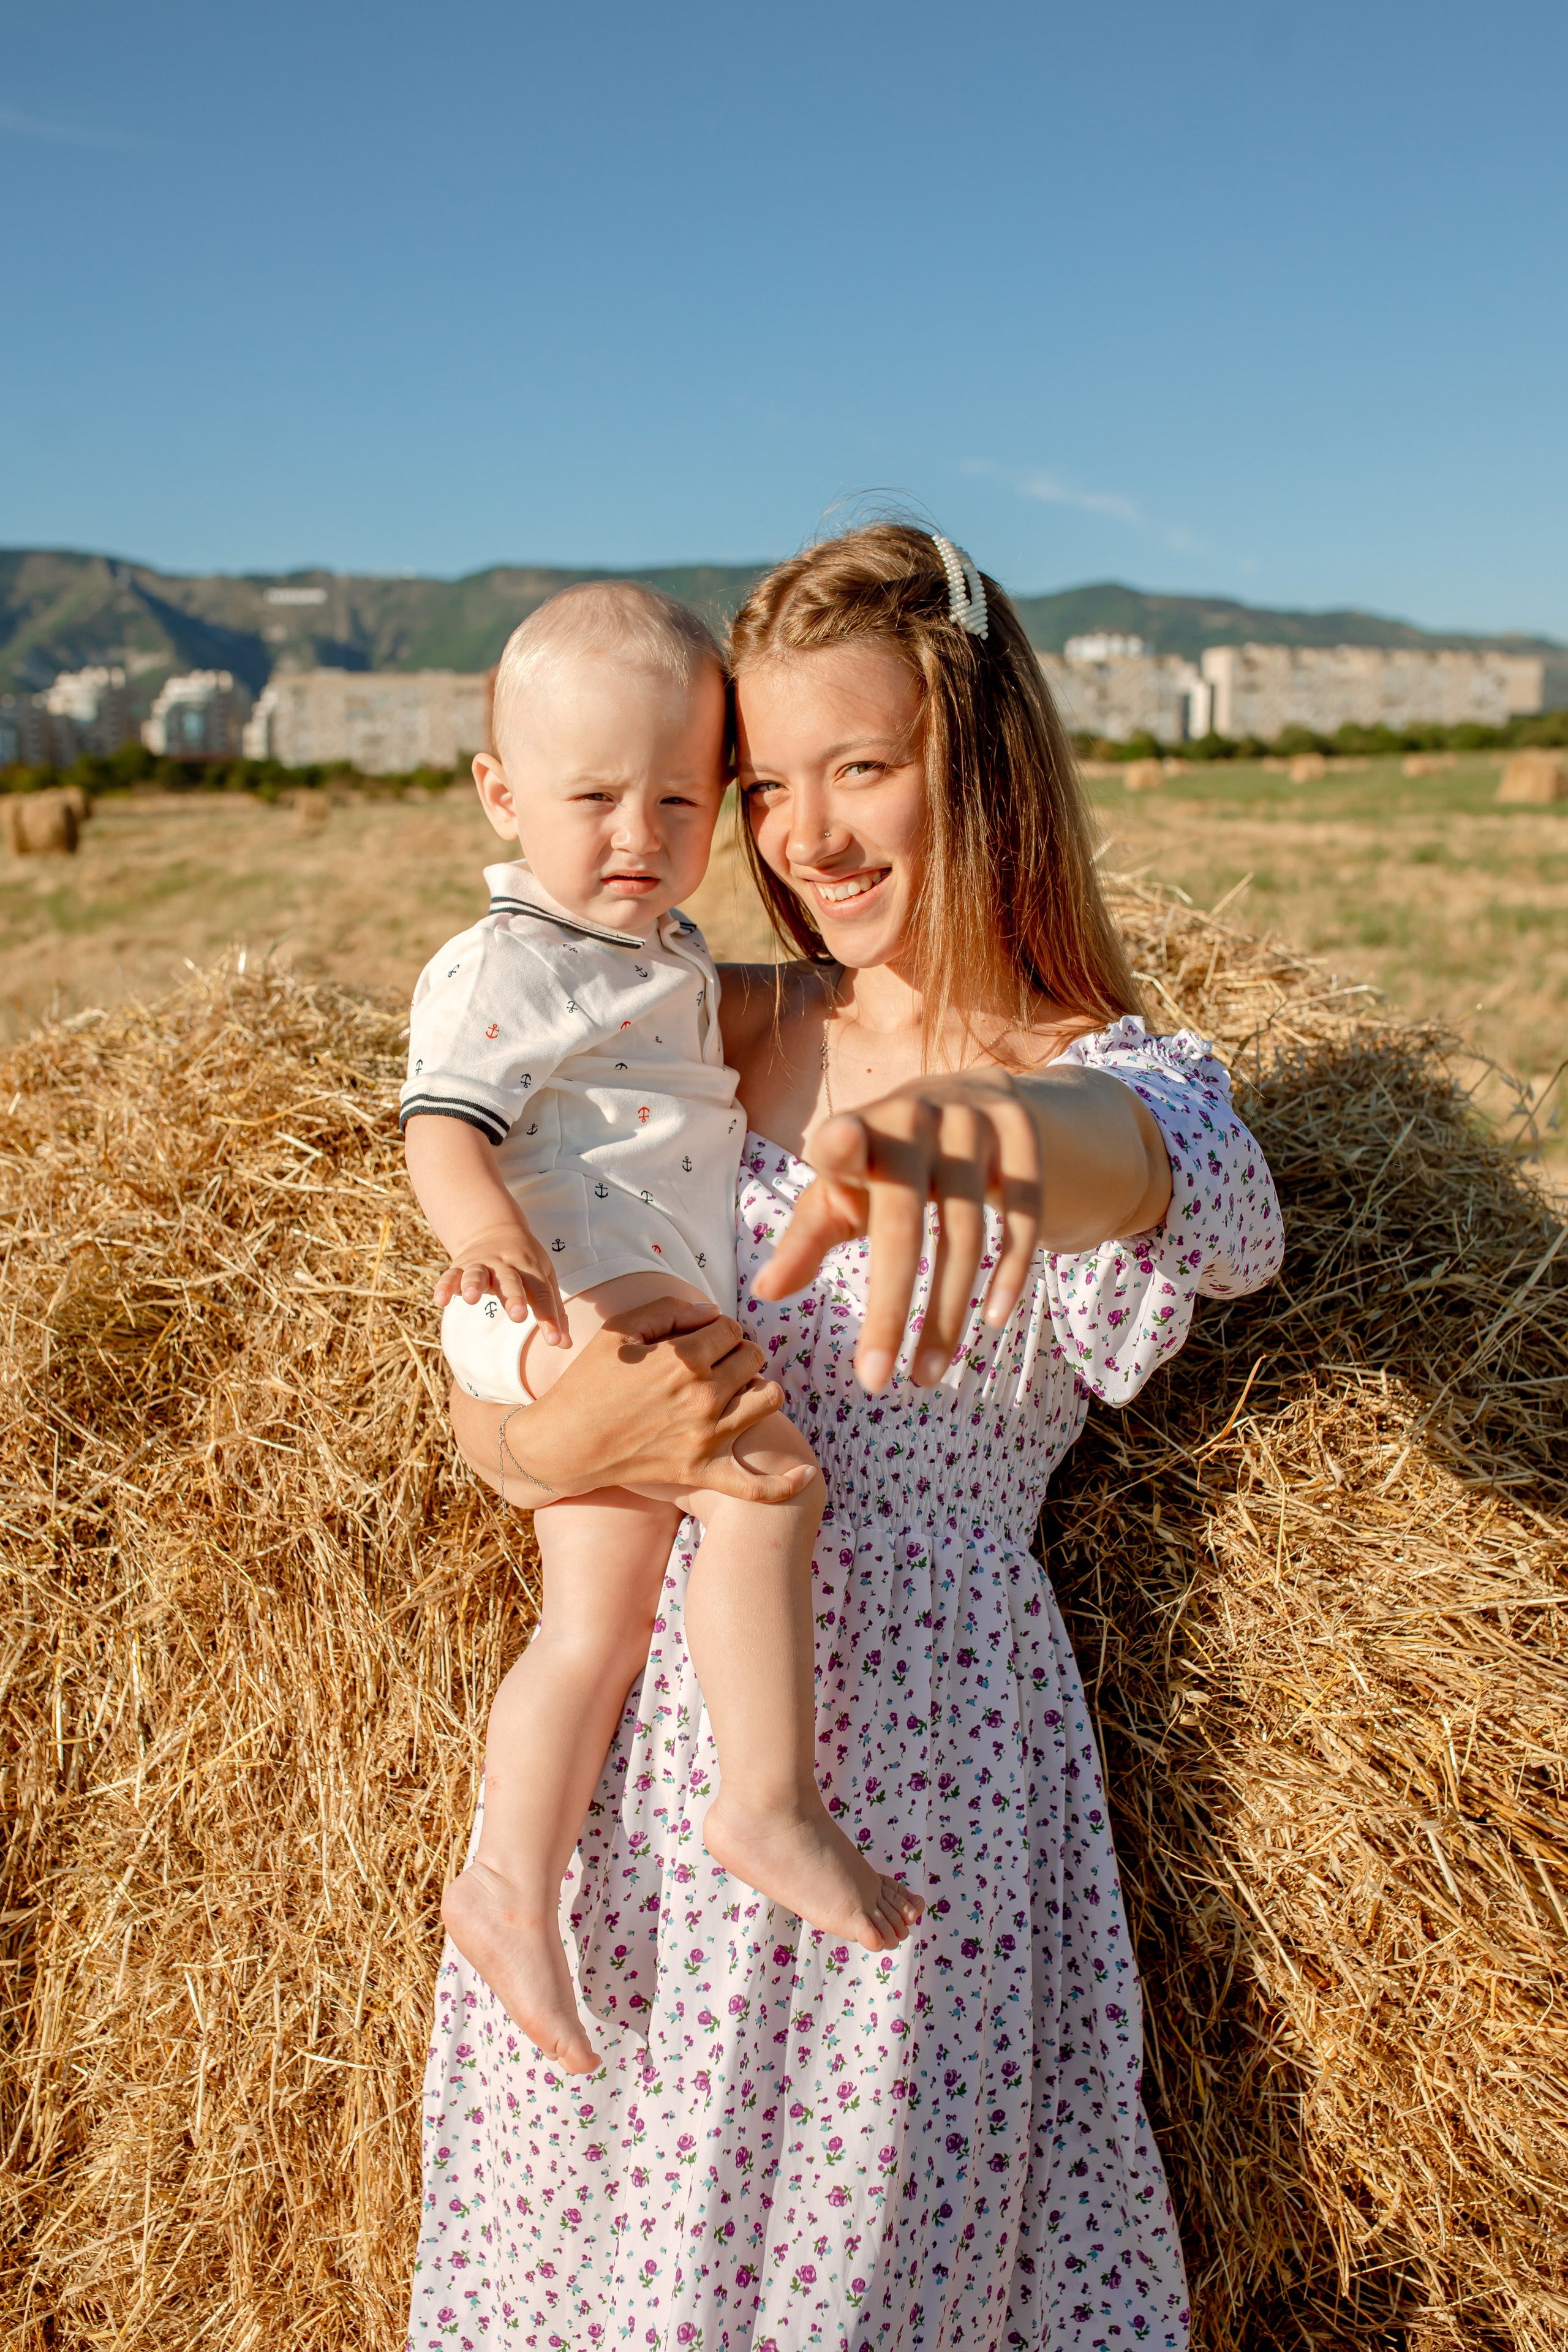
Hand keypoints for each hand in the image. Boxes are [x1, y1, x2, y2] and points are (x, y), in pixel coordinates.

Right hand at [432, 1217, 566, 1346]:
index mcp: (531, 1269)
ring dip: (475, 1284)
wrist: (496, 1228)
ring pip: (477, 1273)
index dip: (549, 1318)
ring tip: (472, 1299)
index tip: (555, 1341)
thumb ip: (554, 1311)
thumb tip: (565, 1345)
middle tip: (517, 1315)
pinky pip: (451, 1275)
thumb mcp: (545, 1279)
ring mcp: (482, 1264)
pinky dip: (445, 1286)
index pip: (542, 1295)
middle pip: (510, 1281)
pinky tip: (441, 1300)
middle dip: (513, 1298)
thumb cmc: (526, 1262)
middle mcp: (506, 1265)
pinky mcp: (460, 1266)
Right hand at [448, 1295, 813, 1504]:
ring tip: (738, 1391)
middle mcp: (704, 1396)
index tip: (698, 1338)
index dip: (717, 1329)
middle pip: (753, 1358)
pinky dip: (784, 1483)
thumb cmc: (588, 1382)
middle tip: (713, 1362)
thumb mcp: (621, 1330)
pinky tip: (806, 1475)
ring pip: (768, 1399)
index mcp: (684, 1358)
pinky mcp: (704, 1471)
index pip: (730, 1329)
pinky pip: (756, 1486)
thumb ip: (670, 1310)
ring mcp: (708, 1437)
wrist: (565, 1444)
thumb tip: (712, 1314)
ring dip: (759, 1388)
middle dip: (738, 1352)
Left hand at [751, 1065, 1169, 1392]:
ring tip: (927, 1374)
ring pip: (967, 1230)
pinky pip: (1024, 1214)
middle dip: (888, 1308)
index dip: (841, 1143)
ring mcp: (974, 1121)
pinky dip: (1011, 1272)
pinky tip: (993, 1321)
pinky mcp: (1022, 1131)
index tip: (837, 1142)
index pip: (844, 1142)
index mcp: (860, 1130)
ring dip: (947, 1313)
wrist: (971, 1098)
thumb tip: (764, 1292)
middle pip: (904, 1223)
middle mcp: (916, 1117)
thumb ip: (805, 1239)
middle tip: (874, 1380)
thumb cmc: (886, 1163)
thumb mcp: (843, 1193)